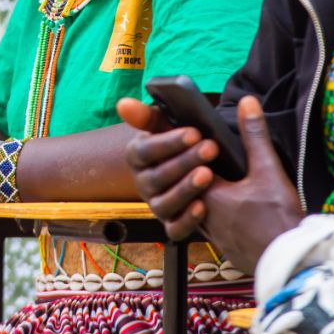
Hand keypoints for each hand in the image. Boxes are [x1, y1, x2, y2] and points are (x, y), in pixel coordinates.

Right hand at [119, 96, 218, 239]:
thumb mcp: (165, 125)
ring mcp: (157, 205)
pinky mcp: (172, 224)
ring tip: (207, 174)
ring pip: (165, 203)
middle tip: (210, 148)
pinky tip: (203, 207)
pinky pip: (175, 229)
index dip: (169, 142)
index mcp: (137, 156)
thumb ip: (146, 116)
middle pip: (157, 177)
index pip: (145, 150)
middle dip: (185, 162)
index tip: (195, 132)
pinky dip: (187, 220)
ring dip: (185, 189)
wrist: (198, 165)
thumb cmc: (180, 142)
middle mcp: (143, 183)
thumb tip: (123, 104)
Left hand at [199, 97, 303, 273]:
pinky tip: (230, 208)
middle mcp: (205, 217)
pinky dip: (214, 215)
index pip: (188, 165)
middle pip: (189, 188)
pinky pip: (210, 228)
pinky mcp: (226, 249)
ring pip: (197, 209)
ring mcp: (214, 236)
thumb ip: (254, 135)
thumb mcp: (268, 170)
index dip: (192, 150)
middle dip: (194, 172)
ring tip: (217, 181)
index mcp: (209, 194)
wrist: (294, 264)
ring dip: (203, 195)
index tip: (197, 137)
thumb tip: (247, 101)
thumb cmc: (279, 219)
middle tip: (204, 157)